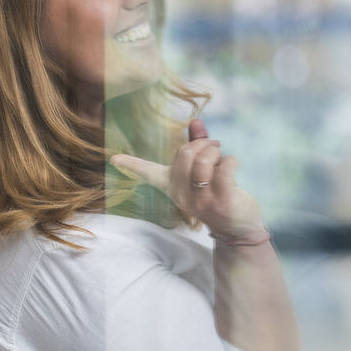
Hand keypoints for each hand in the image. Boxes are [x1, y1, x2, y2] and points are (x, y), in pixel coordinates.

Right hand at [109, 119, 265, 242]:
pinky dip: (230, 160)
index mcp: (171, 186)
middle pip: (185, 153)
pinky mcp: (221, 202)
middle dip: (202, 143)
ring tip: (222, 155)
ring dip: (216, 151)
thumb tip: (195, 121)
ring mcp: (200, 200)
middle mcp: (181, 194)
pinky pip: (224, 170)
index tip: (114, 159)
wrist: (236, 229)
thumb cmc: (218, 195)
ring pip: (202, 160)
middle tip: (214, 145)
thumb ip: (198, 145)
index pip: (148, 173)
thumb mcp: (203, 171)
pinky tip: (232, 163)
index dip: (131, 165)